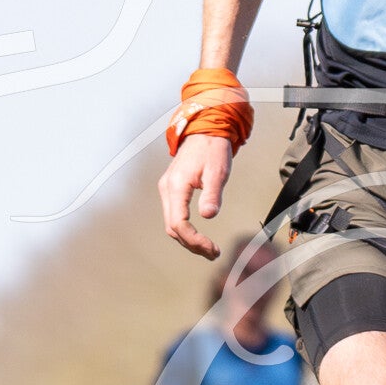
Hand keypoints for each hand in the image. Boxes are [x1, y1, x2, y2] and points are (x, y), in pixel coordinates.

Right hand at [158, 133, 232, 258]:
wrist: (205, 131)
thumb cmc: (212, 149)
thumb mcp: (217, 172)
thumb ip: (212, 194)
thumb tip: (208, 215)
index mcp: (176, 185)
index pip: (179, 223)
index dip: (194, 240)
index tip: (211, 248)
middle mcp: (167, 189)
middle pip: (173, 228)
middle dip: (192, 244)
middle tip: (212, 253)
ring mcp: (168, 189)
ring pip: (172, 224)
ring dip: (188, 239)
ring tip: (208, 248)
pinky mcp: (172, 190)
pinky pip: (175, 216)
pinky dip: (186, 230)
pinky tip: (199, 236)